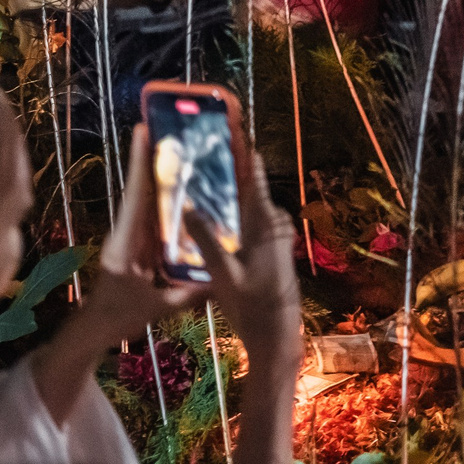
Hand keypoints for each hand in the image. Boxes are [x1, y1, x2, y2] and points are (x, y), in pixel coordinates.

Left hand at [85, 126, 211, 338]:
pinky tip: (183, 193)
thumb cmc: (118, 317)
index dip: (140, 163)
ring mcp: (130, 240)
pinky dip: (164, 203)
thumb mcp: (155, 308)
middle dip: (152, 160)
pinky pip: (152, 219)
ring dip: (159, 178)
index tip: (142, 131)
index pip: (135, 196)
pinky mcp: (135, 248)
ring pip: (146, 202)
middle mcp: (127, 235)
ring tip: (180, 153)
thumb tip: (220, 283)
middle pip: (141, 190)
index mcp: (126, 244)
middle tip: (169, 131)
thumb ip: (186, 295)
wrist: (93, 331)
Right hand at [190, 145, 300, 349]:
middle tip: (195, 159)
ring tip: (193, 186)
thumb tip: (187, 207)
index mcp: (266, 222)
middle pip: (246, 190)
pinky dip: (229, 218)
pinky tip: (205, 222)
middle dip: (225, 174)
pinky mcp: (266, 249)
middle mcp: (272, 223)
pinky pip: (246, 224)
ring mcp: (271, 236)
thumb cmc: (252, 304)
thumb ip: (206, 241)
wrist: (276, 333)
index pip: (254, 178)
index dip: (244, 154)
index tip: (230, 131)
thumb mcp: (224, 274)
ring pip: (244, 208)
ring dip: (224, 198)